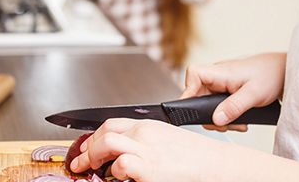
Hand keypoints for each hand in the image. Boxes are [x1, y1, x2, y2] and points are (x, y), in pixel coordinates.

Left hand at [71, 118, 235, 181]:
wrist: (218, 165)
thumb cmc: (198, 157)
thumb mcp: (168, 141)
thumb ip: (147, 142)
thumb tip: (125, 155)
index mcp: (149, 125)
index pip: (111, 123)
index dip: (93, 135)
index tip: (85, 146)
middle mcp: (145, 134)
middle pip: (105, 131)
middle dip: (87, 148)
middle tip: (80, 162)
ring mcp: (147, 150)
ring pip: (107, 143)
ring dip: (92, 157)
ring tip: (89, 170)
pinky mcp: (149, 169)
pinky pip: (121, 165)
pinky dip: (114, 172)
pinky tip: (116, 178)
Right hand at [181, 52, 285, 131]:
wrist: (284, 71)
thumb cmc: (271, 75)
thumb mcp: (254, 94)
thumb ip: (234, 107)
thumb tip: (216, 119)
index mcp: (221, 71)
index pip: (193, 74)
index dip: (188, 91)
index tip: (194, 109)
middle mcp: (218, 75)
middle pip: (198, 95)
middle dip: (209, 114)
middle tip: (225, 124)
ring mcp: (222, 82)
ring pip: (208, 103)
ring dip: (220, 117)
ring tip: (238, 123)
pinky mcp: (228, 89)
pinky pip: (218, 104)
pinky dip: (226, 114)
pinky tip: (239, 120)